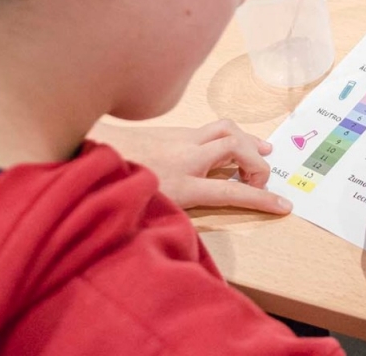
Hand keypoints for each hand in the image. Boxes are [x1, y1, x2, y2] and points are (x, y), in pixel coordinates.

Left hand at [89, 120, 292, 214]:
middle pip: (237, 147)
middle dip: (257, 162)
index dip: (262, 199)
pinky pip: (208, 128)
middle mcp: (186, 155)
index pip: (233, 190)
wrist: (80, 152)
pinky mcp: (170, 131)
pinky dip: (226, 136)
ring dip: (247, 140)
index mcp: (183, 182)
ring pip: (225, 129)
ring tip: (262, 150)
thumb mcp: (144, 212)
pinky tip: (223, 146)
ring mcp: (179, 139)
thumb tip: (184, 236)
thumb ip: (170, 218)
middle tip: (261, 179)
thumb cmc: (110, 185)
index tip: (284, 206)